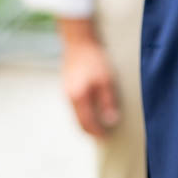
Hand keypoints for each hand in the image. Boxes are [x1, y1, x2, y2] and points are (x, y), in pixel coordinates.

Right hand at [58, 19, 119, 136]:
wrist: (79, 40)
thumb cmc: (95, 59)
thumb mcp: (106, 80)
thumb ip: (108, 102)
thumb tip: (111, 120)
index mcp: (79, 97)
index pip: (87, 123)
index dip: (98, 132)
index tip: (108, 137)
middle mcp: (69, 97)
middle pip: (78, 122)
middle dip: (90, 130)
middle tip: (103, 135)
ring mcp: (66, 91)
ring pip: (75, 114)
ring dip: (85, 121)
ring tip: (99, 124)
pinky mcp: (66, 85)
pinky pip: (73, 106)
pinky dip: (82, 112)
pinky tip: (91, 109)